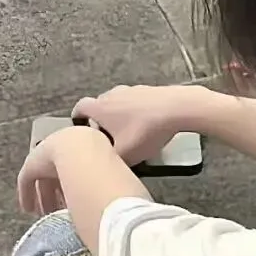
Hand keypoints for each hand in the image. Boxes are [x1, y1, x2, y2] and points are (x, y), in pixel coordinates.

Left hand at [17, 126, 113, 214]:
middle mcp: (61, 157)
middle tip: (57, 213)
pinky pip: (27, 181)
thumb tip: (108, 206)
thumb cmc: (101, 163)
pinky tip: (27, 209)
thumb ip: (103, 185)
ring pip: (42, 182)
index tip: (73, 205)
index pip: (73, 174)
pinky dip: (27, 195)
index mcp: (79, 155)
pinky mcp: (31, 165)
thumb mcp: (105, 175)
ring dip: (43, 199)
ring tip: (44, 215)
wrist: (82, 151)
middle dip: (55, 197)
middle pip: (55, 180)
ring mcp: (45, 160)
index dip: (72, 191)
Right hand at [71, 84, 193, 164]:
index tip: (80, 128)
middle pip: (98, 106)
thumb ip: (110, 161)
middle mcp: (111, 95)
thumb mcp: (126, 155)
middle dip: (99, 121)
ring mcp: (130, 90)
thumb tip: (106, 165)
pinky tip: (144, 127)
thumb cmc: (147, 130)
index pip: (79, 108)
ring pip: (117, 104)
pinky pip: (134, 103)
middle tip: (106, 138)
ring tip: (126, 134)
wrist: (177, 108)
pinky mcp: (147, 91)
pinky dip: (134, 113)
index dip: (77, 118)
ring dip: (118, 117)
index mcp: (100, 108)